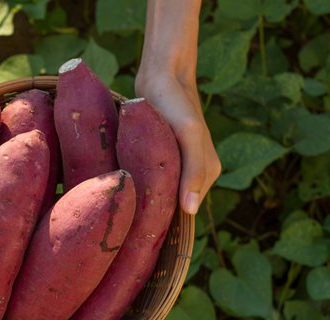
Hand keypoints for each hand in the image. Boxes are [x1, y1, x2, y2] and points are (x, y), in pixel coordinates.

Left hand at [135, 72, 220, 214]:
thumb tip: (190, 210)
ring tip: (122, 207)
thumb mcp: (188, 135)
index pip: (186, 212)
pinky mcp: (161, 156)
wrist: (161, 77)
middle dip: (153, 212)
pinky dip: (139, 185)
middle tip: (124, 221)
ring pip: (160, 193)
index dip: (166, 223)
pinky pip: (151, 179)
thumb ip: (194, 170)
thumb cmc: (176, 104)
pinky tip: (124, 190)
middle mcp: (194, 173)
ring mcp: (177, 165)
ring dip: (144, 199)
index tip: (139, 234)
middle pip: (172, 205)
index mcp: (207, 173)